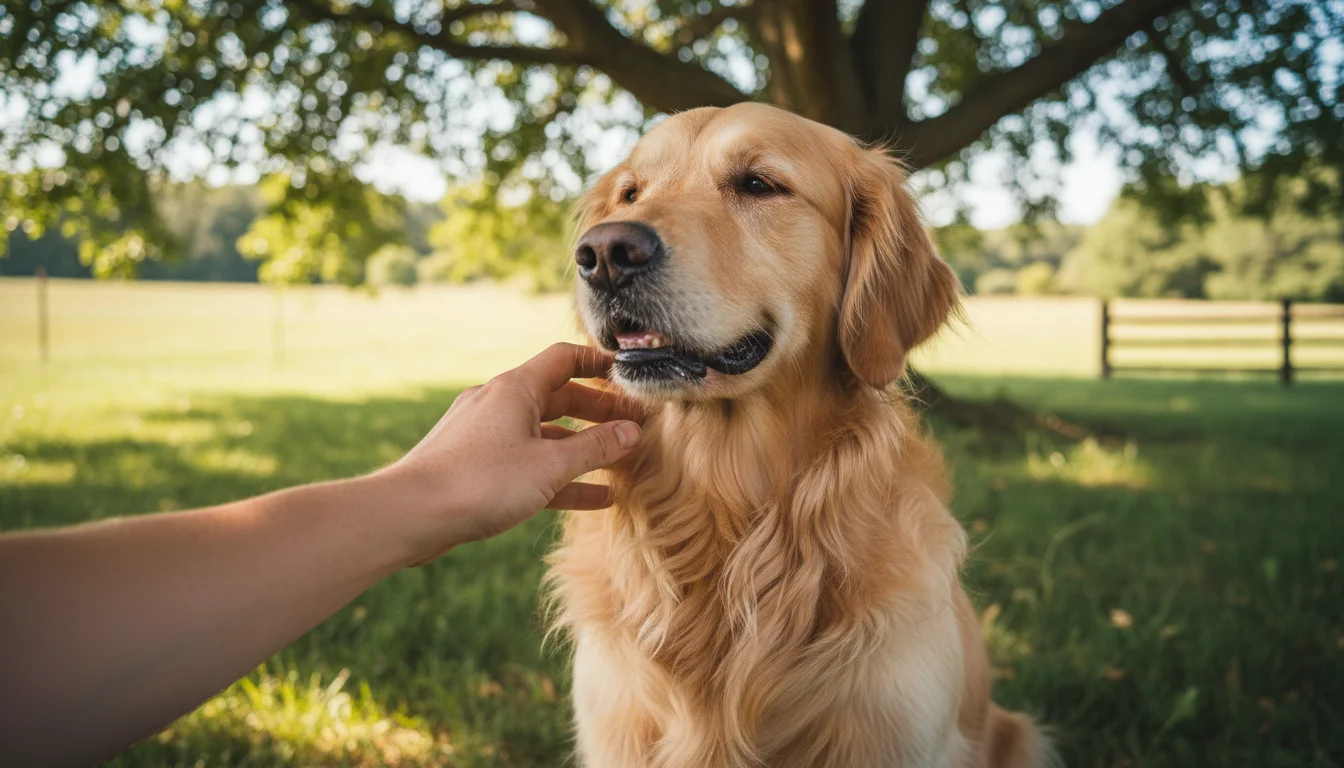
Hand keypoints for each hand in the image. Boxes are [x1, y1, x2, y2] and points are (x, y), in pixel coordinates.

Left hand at [375, 343, 643, 564]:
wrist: (410, 513)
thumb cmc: (480, 482)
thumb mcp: (550, 466)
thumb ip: (595, 448)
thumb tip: (631, 432)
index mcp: (515, 389)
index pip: (565, 359)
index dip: (599, 363)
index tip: (627, 375)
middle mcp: (498, 403)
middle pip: (558, 397)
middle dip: (598, 412)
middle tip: (633, 427)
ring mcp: (484, 434)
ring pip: (544, 433)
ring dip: (581, 447)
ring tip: (618, 463)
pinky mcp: (474, 465)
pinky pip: (527, 463)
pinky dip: (558, 475)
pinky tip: (592, 498)